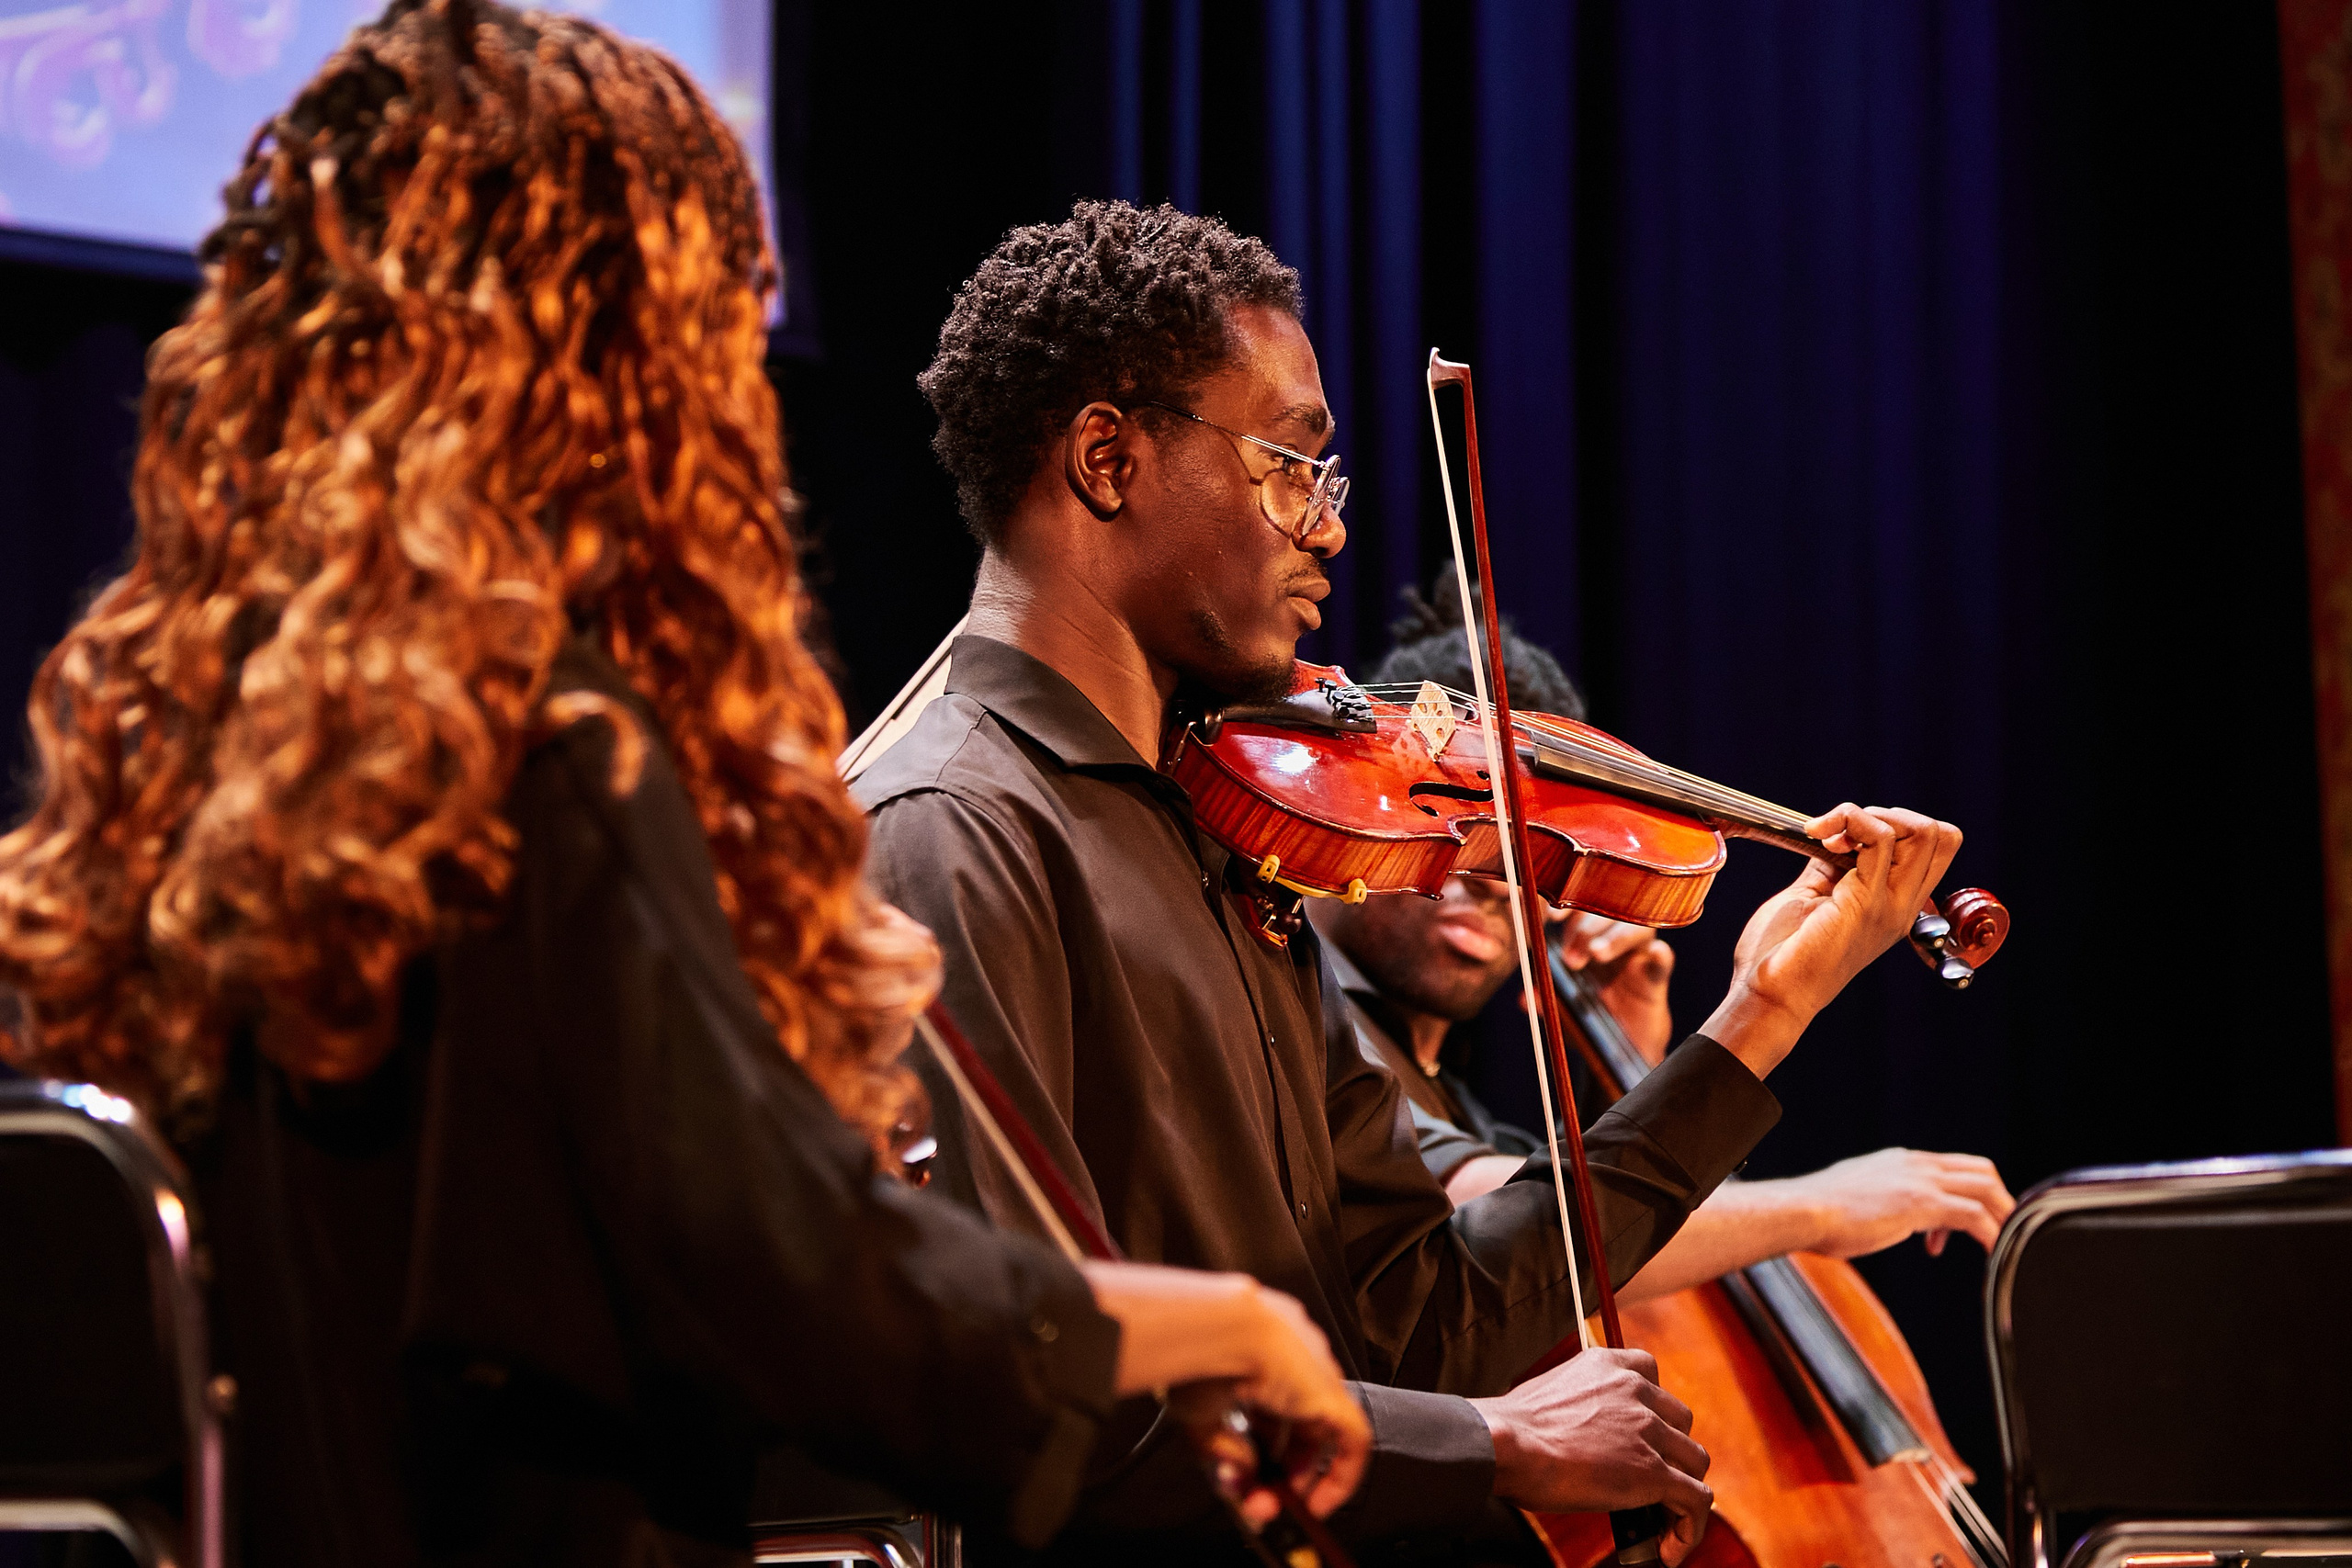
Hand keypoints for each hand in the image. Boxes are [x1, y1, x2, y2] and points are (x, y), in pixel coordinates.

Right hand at [1081, 1262, 1368, 1520]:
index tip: (1243, 1474)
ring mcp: (1314, 1375)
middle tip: (1259, 1500)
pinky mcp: (1330, 1395)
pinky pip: (1352, 1442)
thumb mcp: (1197, 1412)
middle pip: (1293, 1427)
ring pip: (1317, 1436)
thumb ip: (1222, 1445)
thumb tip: (1245, 1469)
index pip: (1264, 1409)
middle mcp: (1291, 1361)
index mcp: (1257, 1352)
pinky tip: (1316, 1505)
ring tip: (1278, 1507)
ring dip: (1299, 1478)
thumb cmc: (1195, 1356)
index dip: (1255, 1447)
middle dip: (1275, 1471)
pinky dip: (1339, 1476)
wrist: (1215, 1326)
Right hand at [1467, 1347, 1711, 1562]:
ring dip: (1682, 1490)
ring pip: (1695, 1461)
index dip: (1652, 1408)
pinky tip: (1668, 1548)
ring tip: (1660, 1519)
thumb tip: (1587, 1438)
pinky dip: (1689, 1528)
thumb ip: (1583, 1403)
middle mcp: (1635, 1390)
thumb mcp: (1553, 1392)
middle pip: (1680, 1422)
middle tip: (1647, 1481)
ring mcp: (1647, 1430)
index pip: (1652, 1373)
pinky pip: (1695, 1500)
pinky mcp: (1652, 1472)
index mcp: (1608, 1365)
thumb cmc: (1513, 1428)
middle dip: (1669, 1452)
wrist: (1504, 1445)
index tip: (1641, 1433)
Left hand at [1560, 913, 1675, 1066]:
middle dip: (1586, 929)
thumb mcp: (1561, 1008)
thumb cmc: (1590, 1016)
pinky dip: (1661, 955)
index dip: (1568, 907)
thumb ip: (1545, 1000)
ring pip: (1636, 930)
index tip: (1552, 917)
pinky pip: (1663, 961)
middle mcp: (1613, 942)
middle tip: (1571, 957)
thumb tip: (1525, 999)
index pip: (1580, 910)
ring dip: (1615, 937)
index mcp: (1586, 940)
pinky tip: (1656, 953)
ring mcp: (1636, 958)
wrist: (1622, 1046)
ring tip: (1597, 954)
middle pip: (1608, 915)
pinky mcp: (1655, 979)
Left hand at [1700, 804, 1962, 1076]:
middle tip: (1842, 832)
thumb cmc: (1782, 953)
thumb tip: (1837, 833)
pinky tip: (1817, 835)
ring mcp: (1890, 906)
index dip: (1896, 826)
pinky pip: (1879, 839)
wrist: (1769, 994)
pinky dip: (1849, 820)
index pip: (1934, 849)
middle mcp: (1902, 906)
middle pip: (1940, 836)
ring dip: (1869, 815)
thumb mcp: (1814, 895)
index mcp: (1894, 906)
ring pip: (1923, 832)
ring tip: (1828, 834)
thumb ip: (1833, 865)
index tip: (1845, 836)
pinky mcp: (1866, 903)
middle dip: (1891, 815)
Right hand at [1783, 1147, 2015, 1256]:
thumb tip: (1880, 1218)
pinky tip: (1993, 1259)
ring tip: (2006, 1249)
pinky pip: (1976, 1217)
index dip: (1971, 1194)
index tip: (1965, 1228)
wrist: (1802, 1212)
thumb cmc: (1818, 1214)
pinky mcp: (1922, 1203)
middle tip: (1999, 1235)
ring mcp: (1920, 1180)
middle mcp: (1915, 1164)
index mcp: (1901, 1161)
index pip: (1955, 1167)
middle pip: (1982, 1171)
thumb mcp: (1856, 1198)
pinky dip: (1992, 1237)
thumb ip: (1877, 1201)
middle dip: (2000, 1203)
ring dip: (2003, 1219)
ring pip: (1987, 1189)